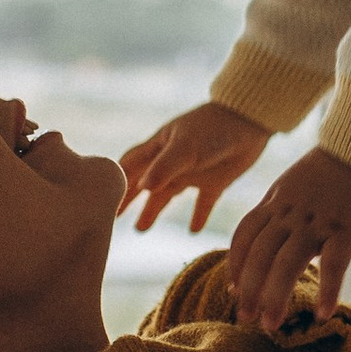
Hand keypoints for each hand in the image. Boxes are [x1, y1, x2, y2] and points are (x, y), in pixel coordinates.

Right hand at [119, 100, 270, 231]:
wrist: (251, 120)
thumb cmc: (213, 129)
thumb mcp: (186, 147)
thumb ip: (164, 167)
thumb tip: (142, 188)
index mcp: (160, 148)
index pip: (130, 165)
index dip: (116, 180)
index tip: (99, 197)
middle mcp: (173, 161)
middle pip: (145, 183)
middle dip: (129, 199)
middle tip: (113, 220)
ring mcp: (193, 171)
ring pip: (168, 194)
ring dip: (154, 210)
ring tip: (141, 229)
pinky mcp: (215, 180)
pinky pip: (202, 203)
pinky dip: (197, 216)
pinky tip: (193, 231)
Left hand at [227, 147, 350, 333]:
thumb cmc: (337, 165)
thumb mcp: (297, 182)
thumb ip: (284, 209)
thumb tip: (279, 241)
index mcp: (276, 200)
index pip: (245, 236)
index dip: (236, 265)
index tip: (234, 289)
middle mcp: (290, 213)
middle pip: (259, 255)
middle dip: (249, 290)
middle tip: (244, 318)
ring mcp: (318, 221)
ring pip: (286, 264)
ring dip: (275, 298)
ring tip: (270, 325)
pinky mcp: (347, 228)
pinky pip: (334, 264)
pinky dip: (328, 291)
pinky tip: (324, 314)